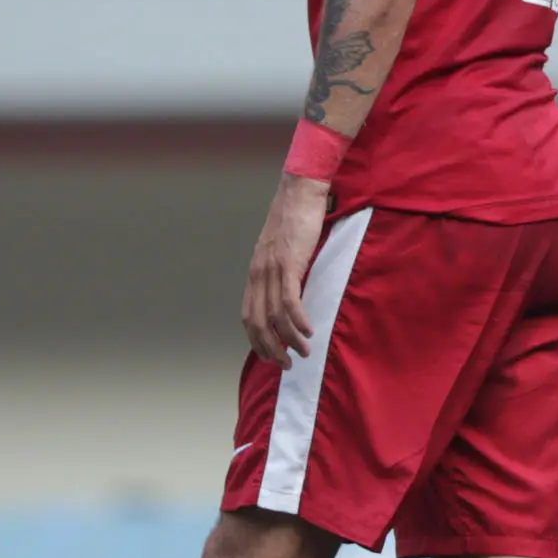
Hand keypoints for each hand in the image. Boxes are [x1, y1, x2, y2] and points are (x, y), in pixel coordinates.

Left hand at [241, 174, 334, 361]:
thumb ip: (285, 271)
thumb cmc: (296, 219)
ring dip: (288, 339)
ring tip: (304, 353)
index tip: (272, 355)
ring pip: (274, 315)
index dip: (257, 340)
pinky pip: (289, 299)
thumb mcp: (284, 250)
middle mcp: (258, 274)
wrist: (299, 193)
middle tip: (286, 364)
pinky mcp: (289, 262)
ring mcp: (271, 269)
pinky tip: (308, 331)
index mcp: (255, 273)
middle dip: (270, 348)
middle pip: (256, 322)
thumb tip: (295, 292)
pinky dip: (298, 320)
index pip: (248, 316)